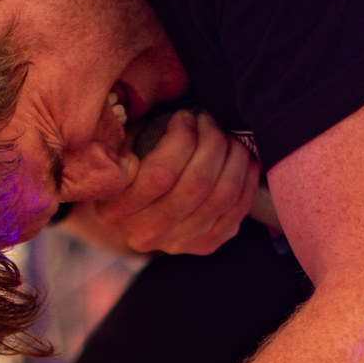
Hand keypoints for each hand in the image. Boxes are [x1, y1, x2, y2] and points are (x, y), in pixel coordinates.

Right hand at [92, 109, 259, 253]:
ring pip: (222, 196)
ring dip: (233, 158)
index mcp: (116, 209)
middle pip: (197, 184)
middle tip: (210, 122)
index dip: (182, 138)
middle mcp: (145, 233)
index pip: (161, 173)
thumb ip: (131, 140)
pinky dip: (247, 180)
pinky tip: (244, 159)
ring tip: (228, 137)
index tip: (185, 117)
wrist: (134, 211)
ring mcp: (178, 244)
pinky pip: (237, 211)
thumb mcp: (116, 152)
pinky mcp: (205, 246)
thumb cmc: (128, 167)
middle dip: (212, 142)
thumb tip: (177, 121)